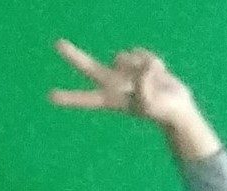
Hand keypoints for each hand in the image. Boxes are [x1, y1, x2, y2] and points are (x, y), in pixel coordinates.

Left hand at [50, 40, 202, 132]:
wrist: (177, 107)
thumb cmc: (162, 110)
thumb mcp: (151, 103)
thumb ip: (143, 84)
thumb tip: (140, 67)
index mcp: (110, 100)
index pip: (85, 99)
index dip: (69, 97)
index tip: (50, 96)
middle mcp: (112, 84)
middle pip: (88, 67)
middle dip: (73, 56)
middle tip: (56, 43)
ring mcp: (124, 73)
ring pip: (125, 56)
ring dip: (140, 64)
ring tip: (152, 80)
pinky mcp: (137, 63)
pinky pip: (142, 53)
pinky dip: (153, 61)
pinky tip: (158, 73)